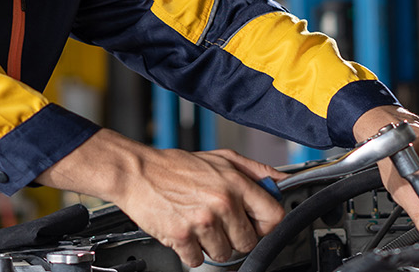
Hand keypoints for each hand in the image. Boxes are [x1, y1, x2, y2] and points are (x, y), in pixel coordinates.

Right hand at [36, 129, 286, 267]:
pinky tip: (186, 233)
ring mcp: (202, 221)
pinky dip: (191, 252)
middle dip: (235, 237)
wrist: (137, 172)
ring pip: (224, 254)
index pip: (274, 216)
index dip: (266, 225)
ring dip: (212, 246)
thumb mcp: (222, 158)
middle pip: (249, 242)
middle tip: (220, 224)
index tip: (256, 224)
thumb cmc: (177, 166)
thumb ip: (255, 170)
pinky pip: (197, 260)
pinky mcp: (182, 237)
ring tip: (200, 226)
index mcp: (236, 182)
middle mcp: (222, 202)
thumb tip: (281, 181)